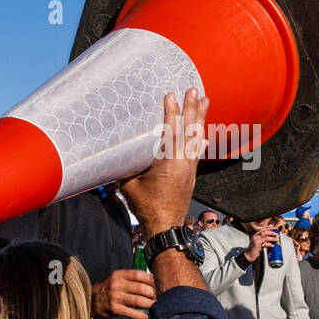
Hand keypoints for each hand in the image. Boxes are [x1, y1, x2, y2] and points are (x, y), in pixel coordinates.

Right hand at [92, 269, 156, 318]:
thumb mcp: (117, 279)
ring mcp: (115, 297)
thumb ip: (131, 278)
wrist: (92, 299)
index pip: (138, 275)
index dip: (150, 279)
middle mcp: (117, 285)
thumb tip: (152, 281)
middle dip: (153, 293)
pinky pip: (131, 312)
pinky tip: (146, 316)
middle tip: (159, 296)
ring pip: (138, 300)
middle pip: (140, 288)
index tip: (158, 283)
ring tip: (155, 305)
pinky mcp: (114, 308)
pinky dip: (140, 315)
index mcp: (119, 275)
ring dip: (149, 303)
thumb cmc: (109, 289)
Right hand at [120, 90, 207, 236]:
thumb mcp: (129, 186)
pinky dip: (200, 140)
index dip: (172, 113)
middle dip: (192, 109)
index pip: (171, 132)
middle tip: (195, 91)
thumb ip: (123, 168)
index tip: (172, 96)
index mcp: (168, 163)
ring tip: (205, 101)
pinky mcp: (190, 175)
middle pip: (190, 131)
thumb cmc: (147, 207)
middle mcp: (183, 163)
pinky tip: (205, 134)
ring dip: (200, 119)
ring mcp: (189, 169)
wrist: (166, 228)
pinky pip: (197, 152)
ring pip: (196, 139)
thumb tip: (112, 155)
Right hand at [243, 224, 279, 262]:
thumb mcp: (258, 243)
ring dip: (272, 238)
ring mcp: (256, 240)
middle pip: (265, 232)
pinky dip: (270, 244)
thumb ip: (263, 239)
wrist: (249, 255)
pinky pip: (265, 243)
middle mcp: (255, 237)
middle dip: (272, 232)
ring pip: (266, 237)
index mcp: (256, 235)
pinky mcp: (257, 245)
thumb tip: (270, 237)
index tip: (273, 227)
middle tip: (276, 234)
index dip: (268, 228)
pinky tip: (272, 245)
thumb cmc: (254, 250)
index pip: (262, 229)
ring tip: (276, 239)